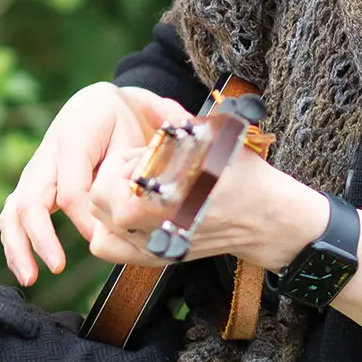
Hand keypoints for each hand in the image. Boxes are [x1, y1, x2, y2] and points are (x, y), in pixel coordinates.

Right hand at [0, 83, 195, 286]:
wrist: (95, 105)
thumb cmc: (124, 117)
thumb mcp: (144, 114)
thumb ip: (164, 123)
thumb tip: (184, 128)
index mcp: (75, 136)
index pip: (72, 189)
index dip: (84, 219)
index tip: (100, 240)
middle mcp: (48, 154)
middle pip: (31, 199)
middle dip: (41, 237)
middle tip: (57, 267)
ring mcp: (36, 171)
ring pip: (15, 209)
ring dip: (18, 246)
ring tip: (30, 278)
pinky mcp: (31, 185)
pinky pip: (14, 215)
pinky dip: (15, 244)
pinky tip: (25, 271)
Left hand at [86, 131, 329, 272]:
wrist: (263, 216)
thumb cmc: (238, 175)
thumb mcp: (209, 137)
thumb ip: (173, 120)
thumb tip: (149, 102)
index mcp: (157, 202)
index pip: (111, 175)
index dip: (130, 158)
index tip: (154, 154)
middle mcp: (148, 232)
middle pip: (99, 199)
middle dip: (116, 178)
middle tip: (146, 169)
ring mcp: (150, 250)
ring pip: (100, 225)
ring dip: (111, 202)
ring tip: (140, 190)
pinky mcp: (155, 258)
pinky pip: (110, 247)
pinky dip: (112, 229)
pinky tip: (134, 212)